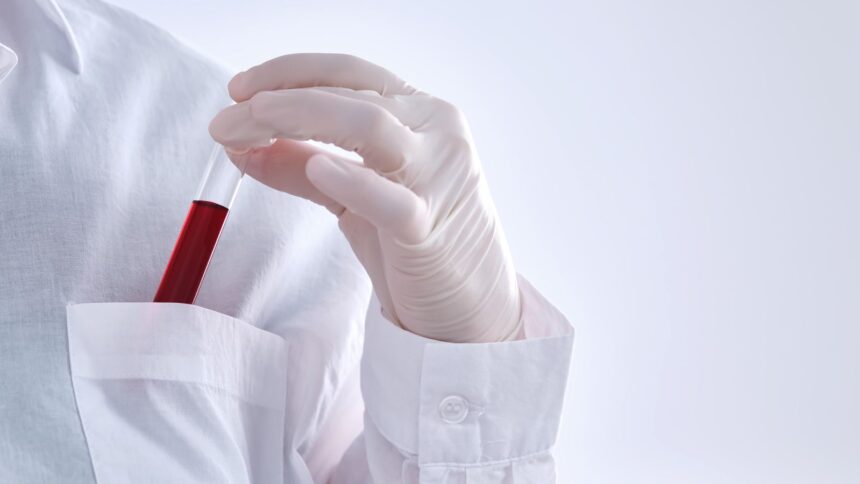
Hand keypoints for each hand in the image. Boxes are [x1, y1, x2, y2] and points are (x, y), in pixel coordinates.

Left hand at [209, 54, 521, 342]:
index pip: (350, 73)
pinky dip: (352, 179)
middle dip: (278, 100)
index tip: (239, 89)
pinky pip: (390, 198)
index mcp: (421, 114)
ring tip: (248, 130)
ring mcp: (440, 176)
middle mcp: (437, 132)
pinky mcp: (431, 227)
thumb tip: (243, 146)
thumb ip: (304, 164)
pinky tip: (317, 169)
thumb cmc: (417, 245)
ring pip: (369, 125)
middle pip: (350, 95)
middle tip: (226, 120)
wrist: (472, 307)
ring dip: (297, 118)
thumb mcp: (354, 197)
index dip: (290, 72)